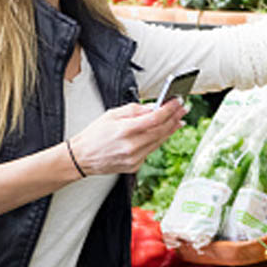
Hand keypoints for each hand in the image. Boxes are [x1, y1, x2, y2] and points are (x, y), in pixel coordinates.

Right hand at [69, 98, 186, 175]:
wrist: (82, 157)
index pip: (155, 118)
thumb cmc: (94, 134)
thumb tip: (154, 107)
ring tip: (179, 119)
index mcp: (125, 130)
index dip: (170, 109)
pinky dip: (158, 140)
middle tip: (184, 108)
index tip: (178, 101)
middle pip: (161, 130)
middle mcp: (131, 146)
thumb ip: (135, 110)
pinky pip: (151, 150)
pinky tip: (162, 132)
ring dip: (170, 129)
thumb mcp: (112, 114)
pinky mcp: (135, 166)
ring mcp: (134, 158)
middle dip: (175, 118)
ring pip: (159, 141)